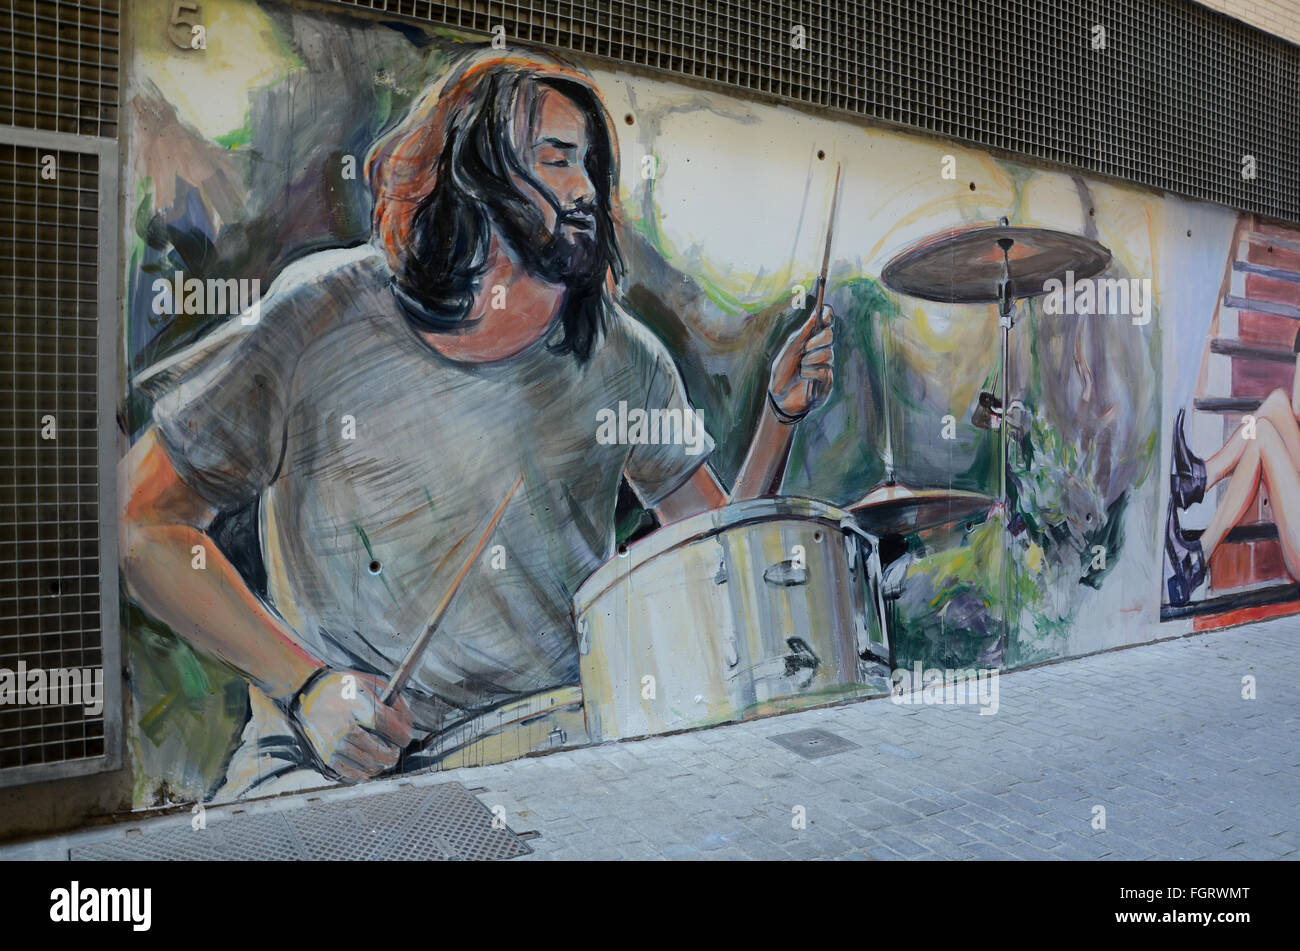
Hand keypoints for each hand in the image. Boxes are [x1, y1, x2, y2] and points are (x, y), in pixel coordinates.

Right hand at [290, 669, 415, 781]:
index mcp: (360, 708)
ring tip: (382, 755)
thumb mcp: (370, 682)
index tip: (404, 736)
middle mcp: (346, 729)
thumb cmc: (342, 687)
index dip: (404, 735)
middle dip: (395, 753)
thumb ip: (394, 700)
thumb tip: (409, 722)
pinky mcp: (326, 756)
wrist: (307, 693)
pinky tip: (369, 764)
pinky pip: (352, 774)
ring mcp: (335, 745)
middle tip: (394, 748)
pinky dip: (365, 773)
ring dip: (382, 764)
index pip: (393, 729)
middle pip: (383, 754)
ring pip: (370, 767)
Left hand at [769, 300, 834, 420]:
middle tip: (805, 348)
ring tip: (801, 368)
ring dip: (810, 360)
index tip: (824, 314)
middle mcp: (821, 350)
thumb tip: (815, 314)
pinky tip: (804, 377)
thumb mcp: (790, 350)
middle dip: (817, 340)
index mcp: (811, 340)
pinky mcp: (827, 380)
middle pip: (830, 335)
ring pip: (827, 354)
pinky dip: (811, 373)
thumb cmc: (782, 371)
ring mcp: (826, 365)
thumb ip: (802, 333)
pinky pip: (824, 370)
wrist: (779, 396)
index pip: (825, 323)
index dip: (827, 315)